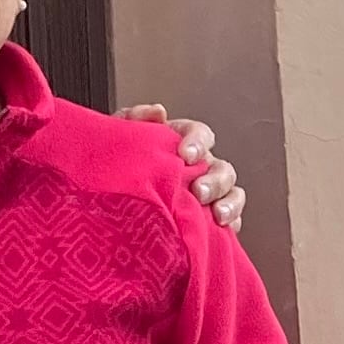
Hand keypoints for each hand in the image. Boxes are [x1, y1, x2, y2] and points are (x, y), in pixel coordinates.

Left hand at [118, 102, 245, 235]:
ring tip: (217, 215)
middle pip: (221, 167)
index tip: (186, 154)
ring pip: (232, 192)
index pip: (200, 134)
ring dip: (228, 202)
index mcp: (182, 143)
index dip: (198, 142)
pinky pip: (232, 220)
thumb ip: (135, 118)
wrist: (111, 202)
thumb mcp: (121, 137)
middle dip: (214, 179)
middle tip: (199, 190)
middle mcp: (201, 167)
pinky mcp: (211, 219)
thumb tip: (158, 112)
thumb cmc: (121, 166)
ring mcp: (209, 193)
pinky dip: (231, 224)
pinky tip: (220, 230)